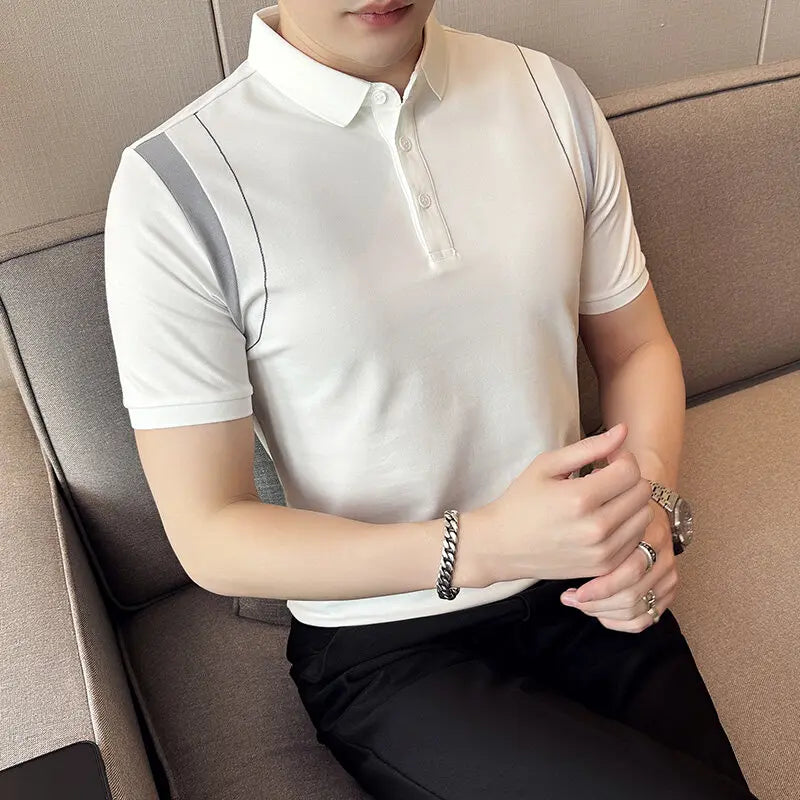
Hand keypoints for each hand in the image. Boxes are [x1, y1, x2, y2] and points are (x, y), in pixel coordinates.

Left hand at [559, 509, 677, 632]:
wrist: (646, 512)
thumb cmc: (617, 515)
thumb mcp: (607, 514)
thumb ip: (596, 533)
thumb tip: (567, 560)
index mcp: (651, 535)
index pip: (630, 571)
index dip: (599, 588)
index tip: (572, 592)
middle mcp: (664, 558)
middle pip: (631, 594)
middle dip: (596, 603)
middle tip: (570, 599)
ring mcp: (668, 576)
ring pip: (637, 610)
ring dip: (604, 613)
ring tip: (580, 604)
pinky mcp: (668, 591)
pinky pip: (645, 619)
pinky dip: (620, 622)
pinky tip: (600, 616)